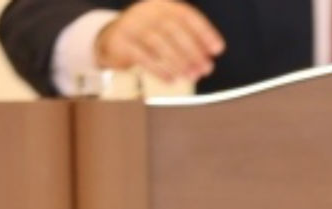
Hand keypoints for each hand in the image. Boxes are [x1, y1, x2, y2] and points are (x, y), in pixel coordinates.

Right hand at [94, 0, 224, 82]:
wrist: (113, 38)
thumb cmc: (150, 36)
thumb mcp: (169, 32)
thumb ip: (189, 40)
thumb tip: (208, 58)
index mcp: (163, 6)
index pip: (187, 15)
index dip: (204, 32)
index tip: (218, 50)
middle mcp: (147, 11)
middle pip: (173, 28)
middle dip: (193, 51)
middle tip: (206, 69)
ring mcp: (132, 25)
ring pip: (158, 42)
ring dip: (178, 62)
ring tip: (191, 76)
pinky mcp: (120, 41)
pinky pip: (141, 55)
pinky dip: (158, 69)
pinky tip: (171, 79)